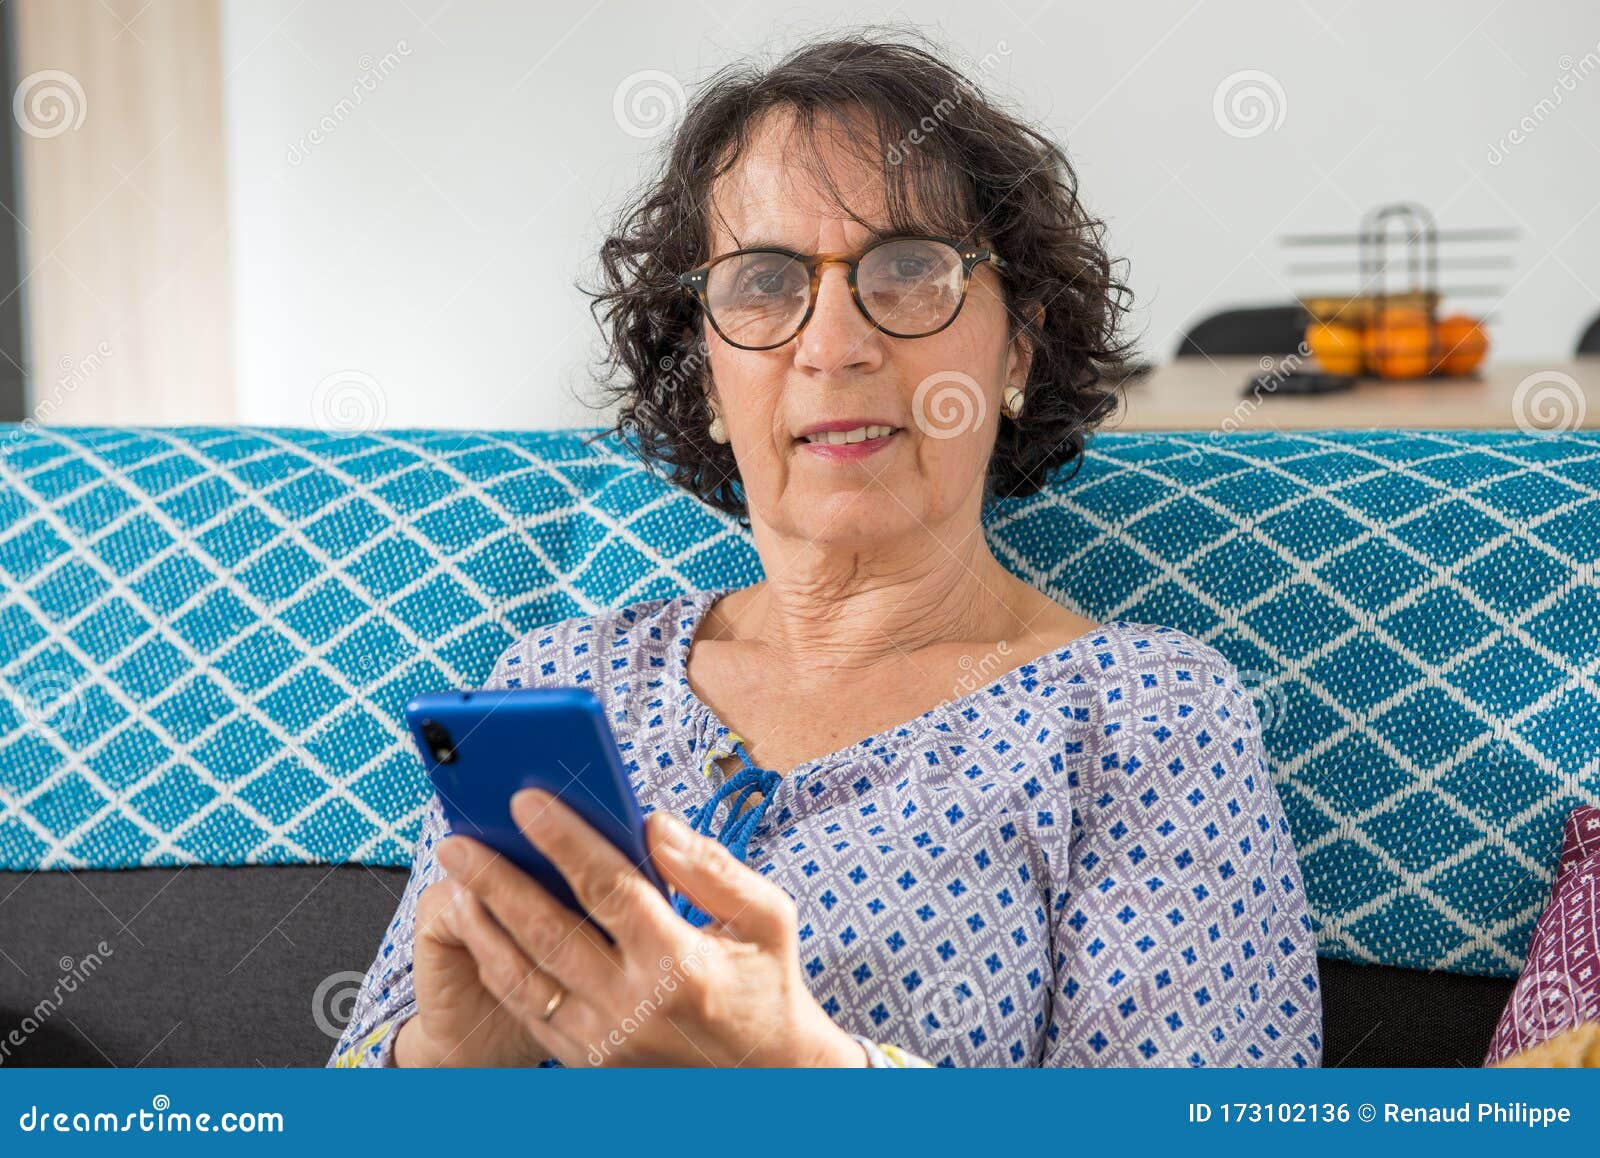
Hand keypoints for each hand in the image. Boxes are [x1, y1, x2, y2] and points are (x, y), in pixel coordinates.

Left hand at [413, 789, 865, 1067]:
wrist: (766, 1076)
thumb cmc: (767, 983)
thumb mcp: (767, 916)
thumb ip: (711, 866)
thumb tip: (653, 823)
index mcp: (680, 963)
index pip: (609, 889)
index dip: (564, 841)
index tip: (527, 802)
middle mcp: (634, 1006)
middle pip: (549, 931)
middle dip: (497, 880)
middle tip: (458, 842)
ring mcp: (605, 1039)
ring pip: (523, 977)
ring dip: (482, 925)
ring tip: (454, 883)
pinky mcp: (588, 1059)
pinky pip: (528, 1010)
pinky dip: (497, 968)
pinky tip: (482, 931)